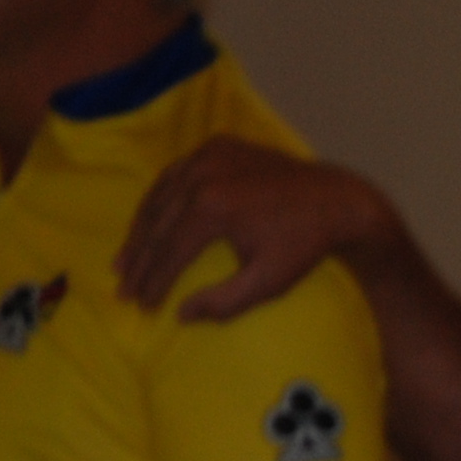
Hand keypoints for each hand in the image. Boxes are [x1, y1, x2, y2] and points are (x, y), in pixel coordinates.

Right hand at [115, 138, 384, 321]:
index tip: (142, 305)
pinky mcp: (217, 145)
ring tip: (125, 261)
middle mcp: (203, 174)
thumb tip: (181, 314)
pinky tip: (149, 224)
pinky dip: (160, 200)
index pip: (170, 251)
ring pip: (161, 195)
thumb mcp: (268, 282)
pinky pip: (177, 175)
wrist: (336, 200)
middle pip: (159, 223)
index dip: (154, 281)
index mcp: (213, 207)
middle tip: (123, 289)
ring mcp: (209, 154)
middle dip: (140, 261)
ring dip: (141, 230)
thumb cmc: (303, 245)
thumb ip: (224, 302)